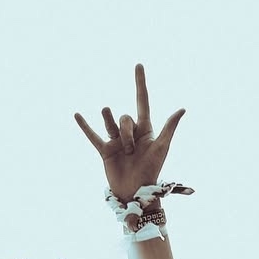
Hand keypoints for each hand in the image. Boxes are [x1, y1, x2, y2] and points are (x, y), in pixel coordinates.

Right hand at [74, 63, 184, 202]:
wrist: (135, 193)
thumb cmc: (152, 172)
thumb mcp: (161, 148)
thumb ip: (169, 128)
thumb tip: (182, 109)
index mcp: (146, 129)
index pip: (142, 101)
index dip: (140, 83)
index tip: (138, 65)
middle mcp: (130, 133)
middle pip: (125, 118)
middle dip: (128, 133)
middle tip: (132, 151)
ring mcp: (116, 141)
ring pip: (111, 124)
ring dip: (115, 131)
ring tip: (122, 146)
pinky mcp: (105, 151)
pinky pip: (93, 136)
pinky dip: (85, 126)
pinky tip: (77, 115)